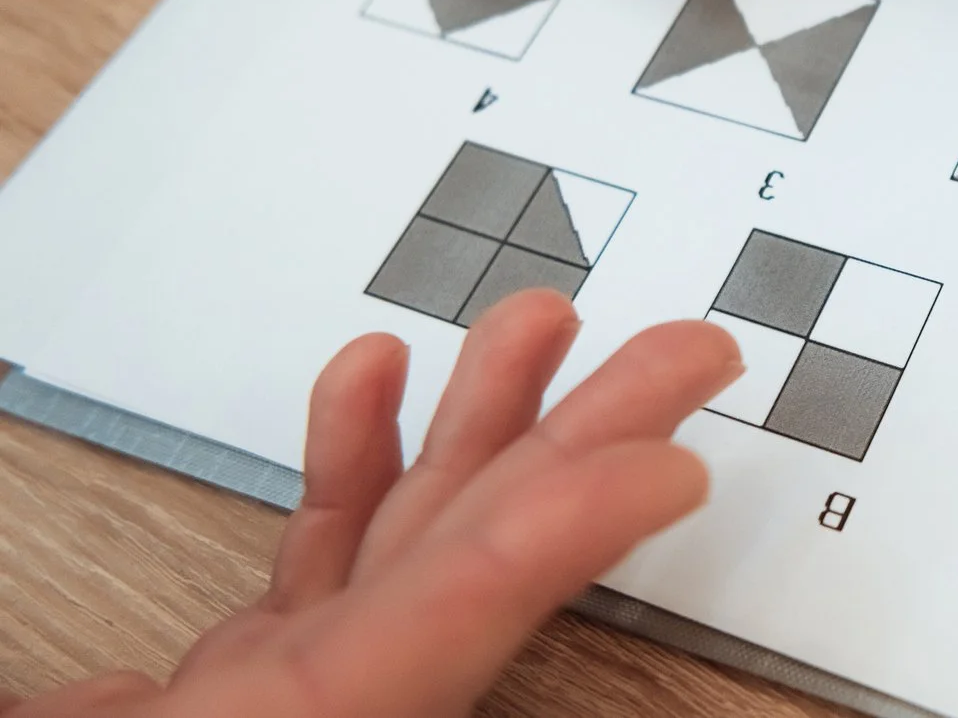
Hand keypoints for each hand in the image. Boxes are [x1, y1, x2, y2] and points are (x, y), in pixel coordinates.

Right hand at [7, 291, 739, 717]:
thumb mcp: (266, 702)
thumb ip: (312, 665)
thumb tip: (222, 670)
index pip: (457, 622)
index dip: (569, 534)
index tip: (669, 473)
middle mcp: (327, 713)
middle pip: (482, 554)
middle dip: (587, 440)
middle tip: (689, 356)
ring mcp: (289, 696)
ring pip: (412, 532)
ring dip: (486, 418)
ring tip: (543, 324)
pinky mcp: (245, 689)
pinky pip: (322, 563)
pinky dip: (349, 463)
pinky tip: (373, 375)